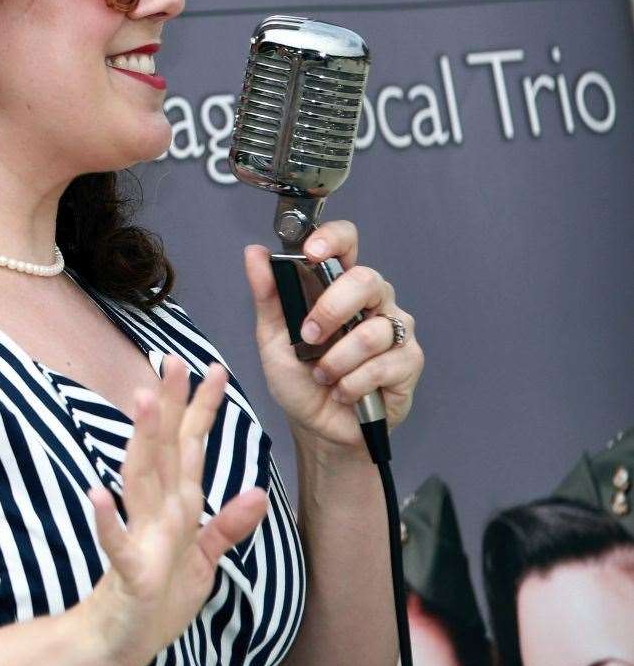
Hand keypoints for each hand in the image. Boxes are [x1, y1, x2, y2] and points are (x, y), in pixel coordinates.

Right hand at [72, 356, 268, 665]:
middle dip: (168, 405)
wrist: (121, 640)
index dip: (202, 409)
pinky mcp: (130, 572)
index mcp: (177, 505)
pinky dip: (107, 522)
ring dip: (140, 441)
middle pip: (163, 449)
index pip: (190, 447)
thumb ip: (227, 525)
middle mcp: (156, 512)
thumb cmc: (159, 596)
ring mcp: (140, 538)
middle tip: (172, 361)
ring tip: (141, 402)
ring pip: (140, 481)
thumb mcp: (204, 560)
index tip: (214, 368)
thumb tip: (257, 492)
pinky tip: (98, 498)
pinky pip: (118, 545)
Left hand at [243, 220, 424, 451]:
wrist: (317, 425)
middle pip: (367, 280)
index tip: (311, 253)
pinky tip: (343, 392)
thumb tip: (254, 253)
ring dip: (336, 361)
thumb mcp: (272, 337)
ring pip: (372, 331)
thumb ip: (267, 295)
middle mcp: (372, 300)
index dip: (333, 239)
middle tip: (308, 338)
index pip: (347, 242)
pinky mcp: (409, 360)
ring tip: (323, 376)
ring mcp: (395, 329)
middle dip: (331, 311)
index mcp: (337, 285)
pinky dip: (352, 383)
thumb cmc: (298, 378)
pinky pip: (383, 365)